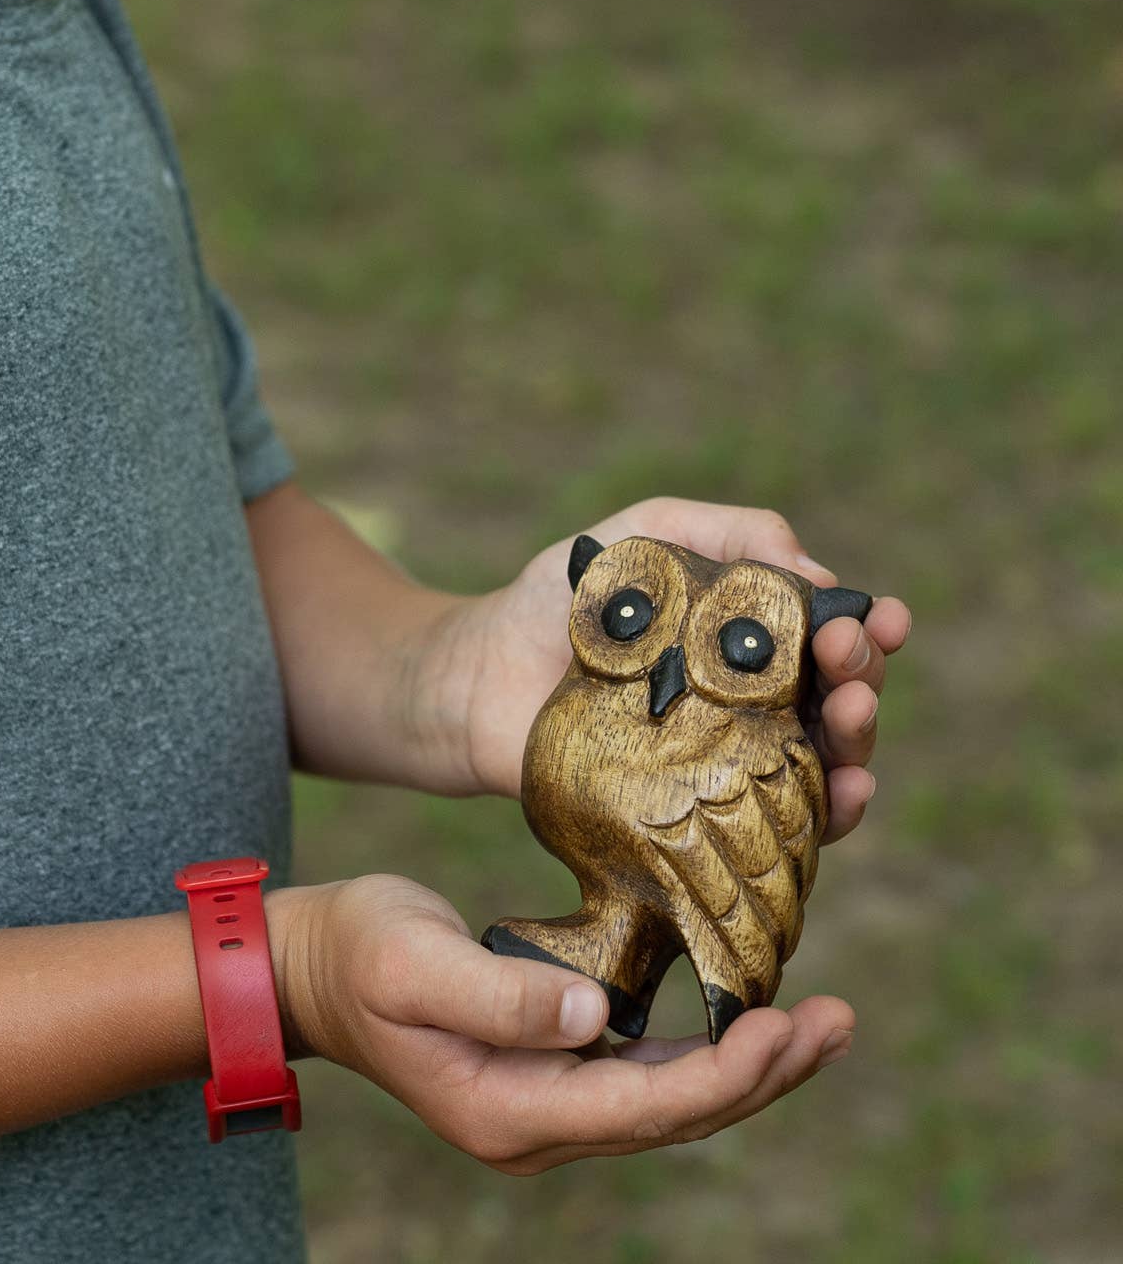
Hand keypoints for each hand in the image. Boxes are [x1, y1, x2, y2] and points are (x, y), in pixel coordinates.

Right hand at [279, 874, 852, 1174]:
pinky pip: (642, 1079)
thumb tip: (595, 1017)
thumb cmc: (356, 951)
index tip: (781, 1025)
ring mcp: (542, 1107)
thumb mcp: (415, 960)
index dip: (721, 1074)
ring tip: (817, 1028)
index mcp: (508, 1112)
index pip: (642, 1107)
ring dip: (745, 1068)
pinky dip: (700, 1052)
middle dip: (761, 1075)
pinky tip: (741, 1022)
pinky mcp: (546, 1073)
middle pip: (674, 1117)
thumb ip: (500, 994)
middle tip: (836, 1025)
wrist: (308, 966)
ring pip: (667, 1103)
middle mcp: (535, 1128)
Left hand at [442, 496, 911, 840]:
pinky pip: (776, 824)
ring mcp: (727, 761)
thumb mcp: (639, 536)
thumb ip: (721, 532)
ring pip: (822, 764)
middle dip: (864, 679)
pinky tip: (839, 792)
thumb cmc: (553, 601)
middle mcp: (750, 701)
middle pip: (838, 701)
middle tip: (854, 664)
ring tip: (852, 716)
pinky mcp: (697, 815)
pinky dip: (824, 813)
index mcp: (743, 635)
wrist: (475, 676)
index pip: (828, 635)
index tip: (880, 618)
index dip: (866, 627)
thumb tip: (814, 565)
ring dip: (857, 745)